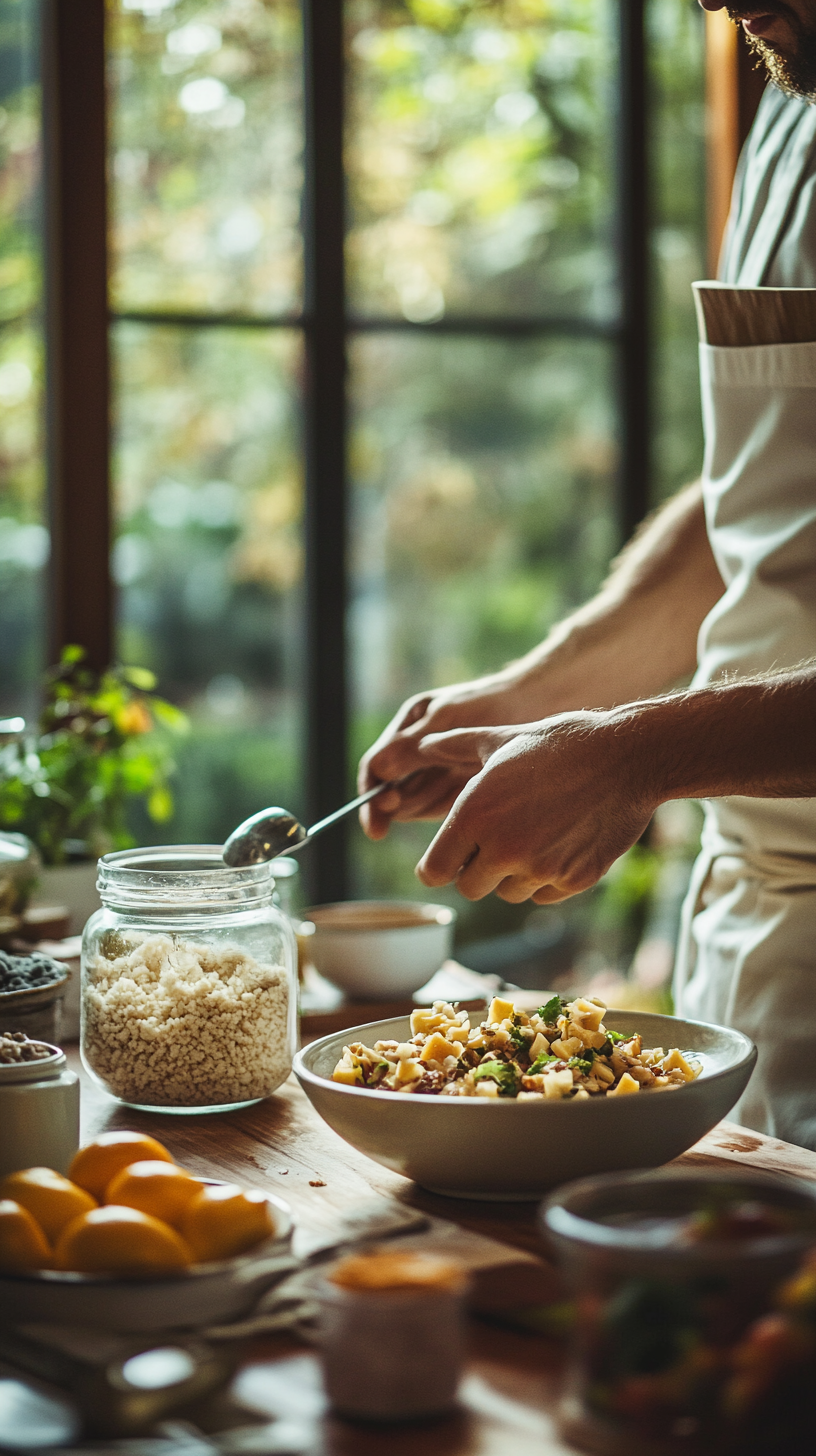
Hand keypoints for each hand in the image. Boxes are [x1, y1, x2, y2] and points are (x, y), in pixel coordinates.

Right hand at [357, 676, 529, 839]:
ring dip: (419, 814)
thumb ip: (412, 745)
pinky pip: (440, 812)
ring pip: (414, 805)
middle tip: (394, 826)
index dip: (372, 795)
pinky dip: (442, 821)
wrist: (540, 703)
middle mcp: (419, 751)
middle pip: (392, 791)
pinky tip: (457, 823)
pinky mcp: (460, 791)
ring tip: (437, 819)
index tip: (379, 818)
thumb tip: (377, 770)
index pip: (376, 767)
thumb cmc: (494, 704)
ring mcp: (439, 772)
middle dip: (392, 809)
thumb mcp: (450, 720)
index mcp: (409, 728)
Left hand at [413, 712, 658, 903]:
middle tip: (493, 840)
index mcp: (475, 814)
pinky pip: (542, 894)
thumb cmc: (561, 743)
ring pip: (506, 892)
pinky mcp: (574, 881)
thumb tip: (421, 744)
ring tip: (532, 834)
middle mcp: (503, 848)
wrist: (629, 758)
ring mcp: (541, 869)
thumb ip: (455, 745)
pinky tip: (558, 843)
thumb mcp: (503, 738)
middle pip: (468, 887)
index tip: (446, 859)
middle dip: (475, 868)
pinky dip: (544, 878)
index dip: (436, 866)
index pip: (433, 871)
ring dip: (511, 873)